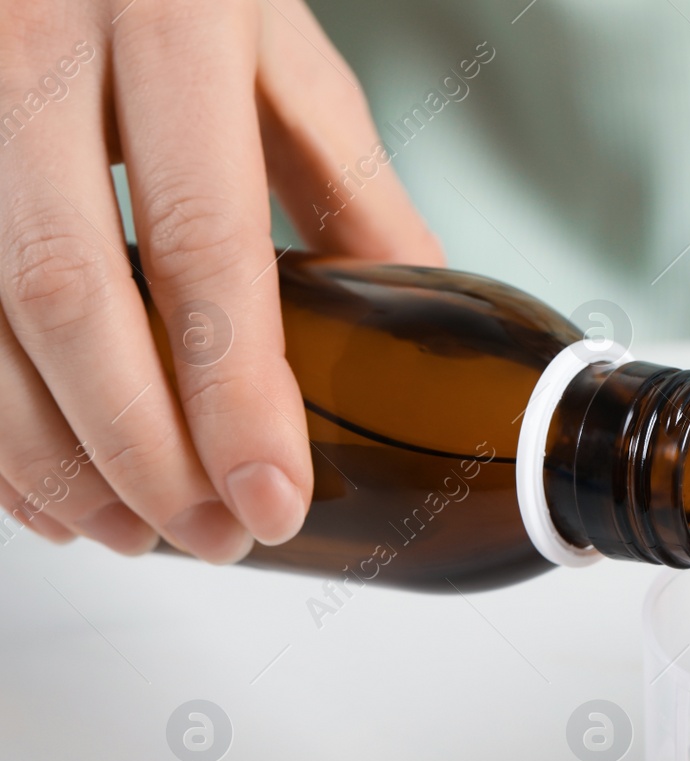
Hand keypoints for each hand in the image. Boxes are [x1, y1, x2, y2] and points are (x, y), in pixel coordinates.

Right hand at [0, 0, 441, 559]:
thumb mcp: (279, 46)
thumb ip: (345, 180)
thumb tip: (410, 310)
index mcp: (168, 18)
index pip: (204, 245)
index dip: (235, 396)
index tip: (271, 500)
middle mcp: (29, 44)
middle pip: (71, 300)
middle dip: (142, 452)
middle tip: (211, 537)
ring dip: (50, 454)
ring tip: (132, 529)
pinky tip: (38, 474)